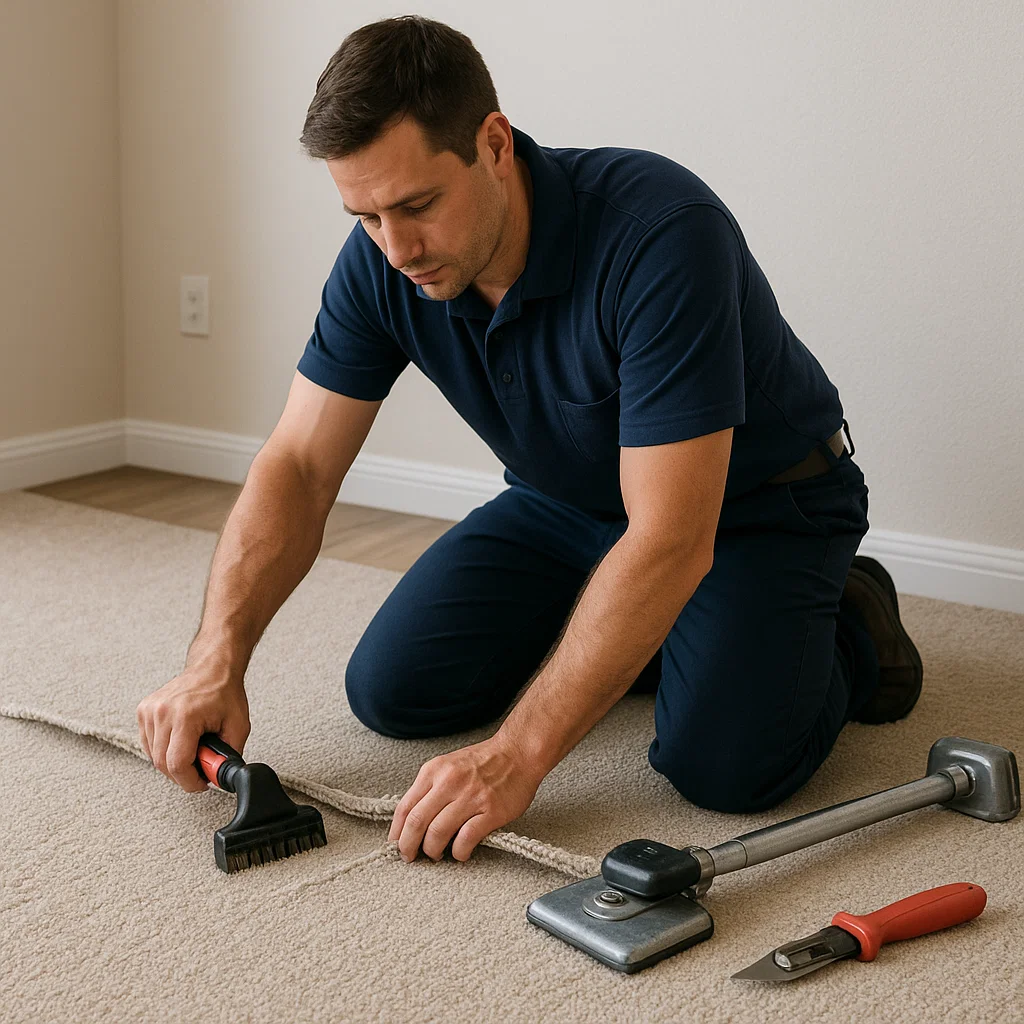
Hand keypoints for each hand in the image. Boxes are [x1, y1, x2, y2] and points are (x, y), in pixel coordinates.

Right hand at [136, 653, 249, 792]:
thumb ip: (228, 756)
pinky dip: (163, 750)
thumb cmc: (225, 693)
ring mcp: (149, 710)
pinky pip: (148, 744)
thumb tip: (219, 779)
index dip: (190, 781)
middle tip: (201, 768)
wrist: (213, 667)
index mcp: (186, 715)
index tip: (201, 783)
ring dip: (172, 762)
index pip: (177, 764)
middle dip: (183, 775)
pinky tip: (180, 742)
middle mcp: (162, 712)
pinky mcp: (143, 710)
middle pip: (162, 764)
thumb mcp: (238, 726)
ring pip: (153, 756)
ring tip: (193, 751)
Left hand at [388, 735, 544, 862]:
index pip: (404, 807)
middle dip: (408, 846)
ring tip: (436, 854)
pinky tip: (460, 853)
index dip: (396, 831)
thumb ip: (430, 788)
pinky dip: (458, 853)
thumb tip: (411, 820)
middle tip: (409, 857)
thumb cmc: (483, 761)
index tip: (395, 844)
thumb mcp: (448, 765)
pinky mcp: (491, 811)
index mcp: (434, 771)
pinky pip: (465, 840)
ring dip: (432, 851)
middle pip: (416, 823)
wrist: (518, 752)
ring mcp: (470, 797)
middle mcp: (449, 782)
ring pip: (437, 834)